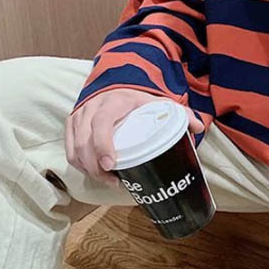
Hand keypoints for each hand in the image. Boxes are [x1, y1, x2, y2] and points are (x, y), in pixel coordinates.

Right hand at [65, 89, 203, 186]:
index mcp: (113, 102)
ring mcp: (78, 117)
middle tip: (113, 181)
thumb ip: (180, 113)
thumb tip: (198, 127)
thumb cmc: (138, 100)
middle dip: (96, 166)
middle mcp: (92, 108)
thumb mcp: (158, 102)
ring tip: (108, 181)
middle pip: (84, 141)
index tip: (112, 164)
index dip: (103, 145)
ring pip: (74, 148)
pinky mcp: (71, 125)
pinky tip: (95, 174)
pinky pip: (69, 150)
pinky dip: (79, 165)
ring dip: (88, 169)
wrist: (115, 86)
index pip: (102, 123)